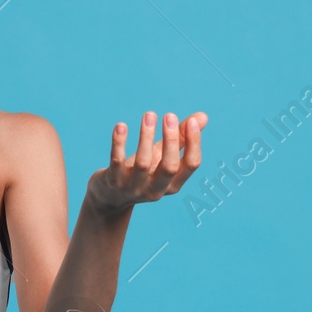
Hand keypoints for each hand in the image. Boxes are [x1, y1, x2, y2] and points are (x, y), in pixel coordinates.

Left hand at [87, 110, 206, 211]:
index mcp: (173, 184)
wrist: (109, 197)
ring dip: (147, 137)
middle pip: (169, 167)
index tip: (192, 121)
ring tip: (149, 115)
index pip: (191, 165)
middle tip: (169, 115)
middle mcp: (155, 190)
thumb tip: (202, 116)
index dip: (194, 143)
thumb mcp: (162, 157)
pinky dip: (119, 142)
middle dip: (171, 140)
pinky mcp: (113, 182)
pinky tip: (121, 125)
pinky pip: (117, 161)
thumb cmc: (142, 172)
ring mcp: (133, 187)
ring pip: (143, 163)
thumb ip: (181, 138)